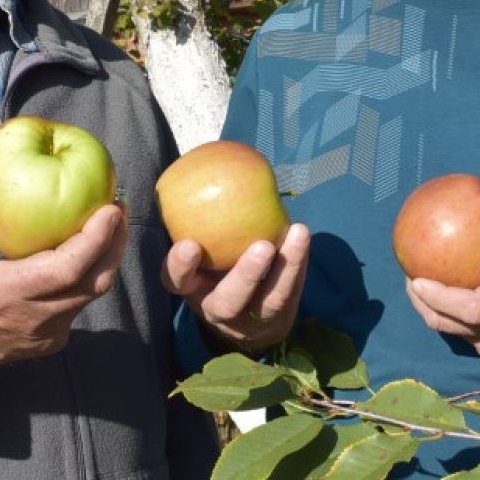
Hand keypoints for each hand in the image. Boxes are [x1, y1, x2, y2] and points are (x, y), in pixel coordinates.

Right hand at [0, 144, 126, 393]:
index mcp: (8, 294)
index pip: (69, 268)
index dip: (97, 239)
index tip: (111, 208)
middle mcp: (34, 319)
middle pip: (95, 283)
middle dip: (114, 244)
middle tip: (118, 208)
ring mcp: (45, 336)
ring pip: (90, 296)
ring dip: (105, 261)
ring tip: (110, 225)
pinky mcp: (48, 343)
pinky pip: (78, 308)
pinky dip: (88, 279)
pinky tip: (87, 253)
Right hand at [162, 222, 308, 354]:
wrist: (245, 319)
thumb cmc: (214, 268)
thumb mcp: (199, 253)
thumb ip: (198, 221)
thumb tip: (206, 160)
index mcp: (191, 290)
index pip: (177, 281)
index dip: (180, 266)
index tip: (188, 244)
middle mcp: (218, 309)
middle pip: (227, 302)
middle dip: (245, 276)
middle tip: (262, 247)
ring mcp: (250, 319)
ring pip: (268, 301)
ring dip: (285, 267)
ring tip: (297, 234)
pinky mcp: (277, 317)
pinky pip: (290, 292)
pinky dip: (298, 263)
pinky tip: (302, 236)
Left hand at [405, 187, 479, 371]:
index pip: (467, 308)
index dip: (437, 296)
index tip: (416, 278)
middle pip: (448, 324)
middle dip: (423, 303)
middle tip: (411, 277)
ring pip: (455, 334)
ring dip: (435, 312)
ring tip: (424, 287)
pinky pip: (468, 338)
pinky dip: (454, 320)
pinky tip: (452, 300)